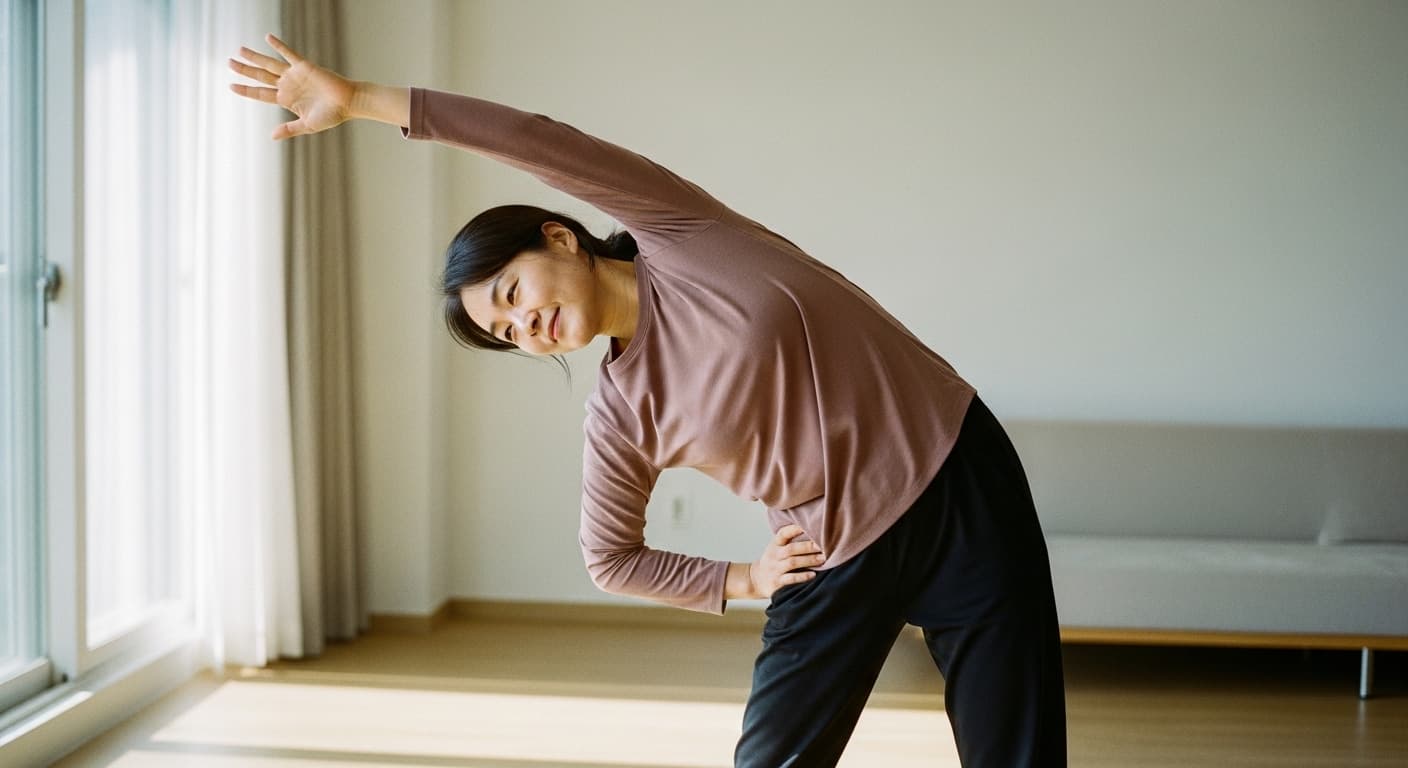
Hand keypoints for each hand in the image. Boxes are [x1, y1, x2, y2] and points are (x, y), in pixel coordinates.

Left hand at [228, 33, 356, 139]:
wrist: (349, 103)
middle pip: (260, 76)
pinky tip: (267, 37)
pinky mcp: (304, 66)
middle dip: (244, 69)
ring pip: (269, 64)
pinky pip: (288, 54)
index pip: (260, 93)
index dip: (246, 90)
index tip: (231, 86)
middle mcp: (287, 85)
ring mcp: (295, 75)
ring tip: (239, 50)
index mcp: (286, 100)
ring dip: (255, 57)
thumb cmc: (331, 116)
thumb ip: (289, 129)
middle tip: (229, 63)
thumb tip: (271, 136)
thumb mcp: (308, 125)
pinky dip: (278, 46)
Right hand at [748, 524, 824, 598]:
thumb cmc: (775, 561)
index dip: (794, 529)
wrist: (757, 579)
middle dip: (807, 547)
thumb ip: (792, 540)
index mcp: (775, 544)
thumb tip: (817, 532)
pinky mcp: (777, 582)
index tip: (806, 526)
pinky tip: (813, 575)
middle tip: (822, 546)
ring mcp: (775, 569)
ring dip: (808, 560)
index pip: (783, 534)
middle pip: (791, 549)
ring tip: (822, 559)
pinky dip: (802, 577)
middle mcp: (774, 555)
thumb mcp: (777, 547)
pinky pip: (790, 579)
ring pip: (792, 563)